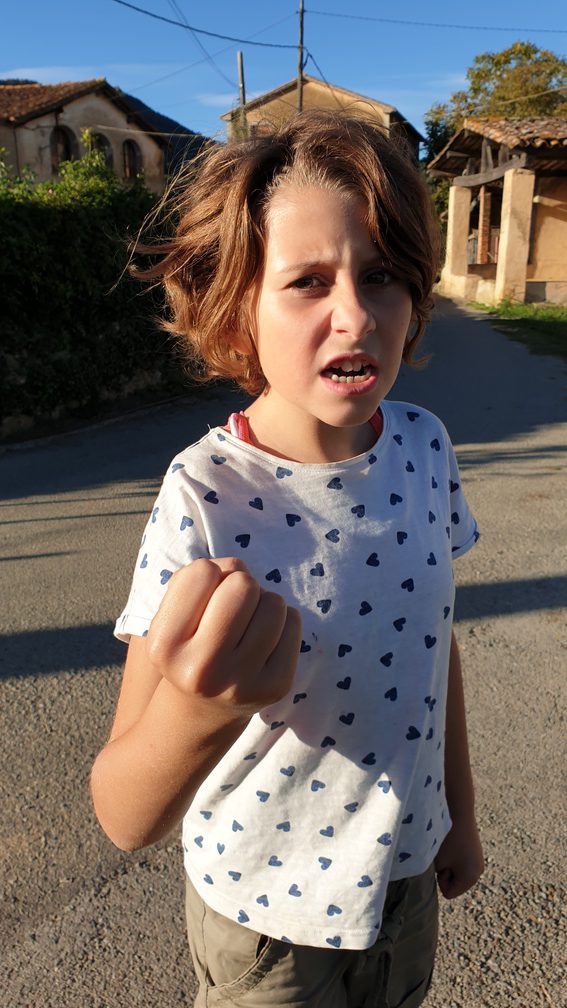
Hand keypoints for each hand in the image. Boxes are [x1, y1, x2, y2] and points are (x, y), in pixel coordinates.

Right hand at [146, 557, 301, 717]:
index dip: (208, 574)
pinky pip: (293, 622)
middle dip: (240, 585)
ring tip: (247, 624)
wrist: (203, 707)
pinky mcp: (276, 687)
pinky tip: (263, 640)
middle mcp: (200, 669)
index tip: (203, 598)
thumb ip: (197, 576)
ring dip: (263, 602)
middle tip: (231, 608)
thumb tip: (241, 571)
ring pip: (274, 603)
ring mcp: (241, 683)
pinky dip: (283, 620)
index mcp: (165, 645)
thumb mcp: (173, 610)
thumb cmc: (189, 642)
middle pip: (243, 585)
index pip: (202, 572)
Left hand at [434, 814, 483, 898]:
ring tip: (449, 847)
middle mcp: (479, 872)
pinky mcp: (476, 852)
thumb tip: (443, 882)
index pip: (448, 893)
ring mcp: (479, 862)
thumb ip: (440, 878)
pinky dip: (454, 857)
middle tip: (445, 853)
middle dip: (446, 872)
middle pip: (454, 884)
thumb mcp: (438, 862)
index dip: (440, 879)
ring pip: (456, 873)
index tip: (442, 861)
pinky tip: (454, 842)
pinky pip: (460, 864)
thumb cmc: (445, 838)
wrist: (458, 810)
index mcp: (471, 878)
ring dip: (449, 864)